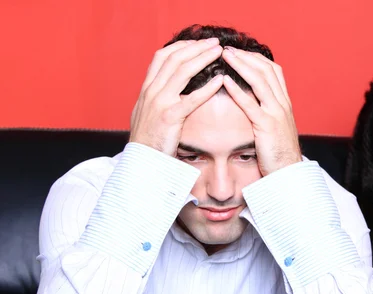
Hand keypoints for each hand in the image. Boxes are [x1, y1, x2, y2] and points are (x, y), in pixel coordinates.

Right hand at [129, 38, 224, 154]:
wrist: (141, 161)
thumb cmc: (148, 140)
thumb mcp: (147, 113)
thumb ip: (157, 98)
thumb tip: (167, 89)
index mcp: (147, 89)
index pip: (162, 57)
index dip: (180, 46)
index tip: (197, 42)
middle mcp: (151, 91)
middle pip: (174, 59)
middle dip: (196, 47)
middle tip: (214, 42)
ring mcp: (160, 103)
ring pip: (182, 71)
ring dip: (203, 58)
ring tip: (219, 52)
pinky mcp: (170, 117)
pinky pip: (191, 99)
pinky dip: (207, 87)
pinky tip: (220, 80)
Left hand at [221, 47, 301, 175]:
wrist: (289, 172)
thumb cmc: (279, 153)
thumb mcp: (276, 128)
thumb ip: (267, 112)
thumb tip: (254, 103)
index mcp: (284, 103)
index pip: (273, 70)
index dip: (256, 58)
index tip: (239, 52)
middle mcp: (282, 104)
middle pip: (266, 70)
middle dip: (246, 56)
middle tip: (227, 48)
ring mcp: (276, 114)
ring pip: (260, 81)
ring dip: (241, 65)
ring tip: (225, 56)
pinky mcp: (267, 126)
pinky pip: (251, 104)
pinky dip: (238, 90)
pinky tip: (225, 81)